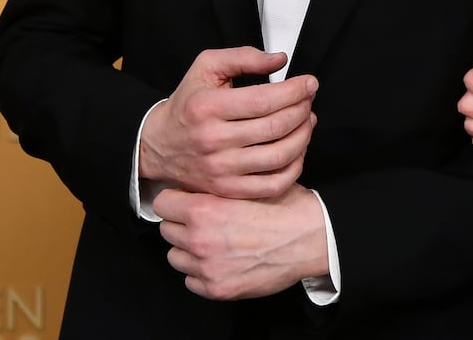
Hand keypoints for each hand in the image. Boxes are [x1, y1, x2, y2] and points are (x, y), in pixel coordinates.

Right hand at [140, 47, 317, 198]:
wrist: (159, 144)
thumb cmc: (188, 103)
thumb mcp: (206, 67)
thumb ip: (243, 57)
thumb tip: (280, 60)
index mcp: (207, 107)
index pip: (264, 100)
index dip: (295, 91)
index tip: (310, 83)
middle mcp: (212, 140)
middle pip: (275, 127)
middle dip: (302, 110)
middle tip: (309, 100)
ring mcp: (220, 169)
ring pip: (278, 157)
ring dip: (303, 137)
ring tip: (307, 121)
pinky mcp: (227, 190)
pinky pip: (272, 185)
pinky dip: (294, 168)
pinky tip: (297, 150)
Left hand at [154, 183, 328, 299]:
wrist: (310, 239)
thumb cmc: (286, 209)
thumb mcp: (250, 184)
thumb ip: (218, 187)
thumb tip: (199, 183)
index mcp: (204, 209)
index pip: (162, 202)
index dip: (175, 199)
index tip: (185, 200)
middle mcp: (199, 239)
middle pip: (166, 229)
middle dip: (181, 224)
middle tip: (202, 221)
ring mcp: (206, 267)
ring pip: (175, 257)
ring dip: (187, 250)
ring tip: (211, 243)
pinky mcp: (217, 289)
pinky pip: (190, 281)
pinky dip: (200, 273)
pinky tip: (220, 261)